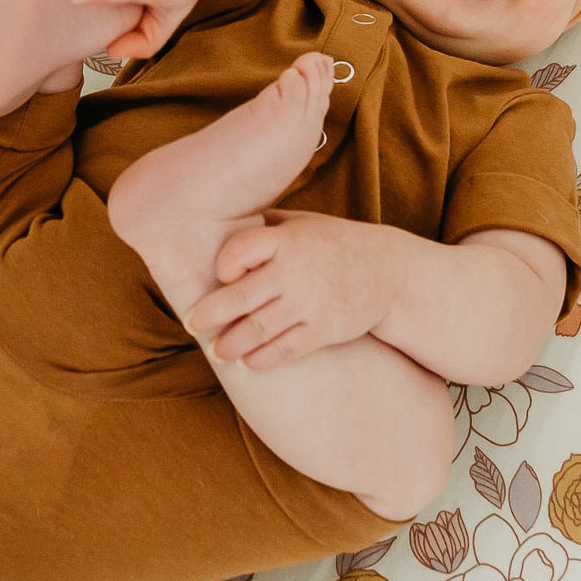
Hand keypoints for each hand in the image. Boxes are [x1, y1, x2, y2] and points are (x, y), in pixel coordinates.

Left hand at [185, 211, 401, 369]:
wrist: (387, 272)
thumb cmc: (333, 243)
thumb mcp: (303, 223)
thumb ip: (266, 225)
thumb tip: (219, 219)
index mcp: (288, 240)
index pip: (243, 248)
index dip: (225, 263)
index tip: (218, 275)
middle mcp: (296, 271)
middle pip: (242, 296)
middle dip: (210, 314)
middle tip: (193, 324)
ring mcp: (310, 303)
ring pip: (259, 329)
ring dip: (231, 344)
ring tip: (217, 351)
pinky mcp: (324, 330)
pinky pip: (286, 349)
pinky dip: (263, 358)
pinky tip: (249, 361)